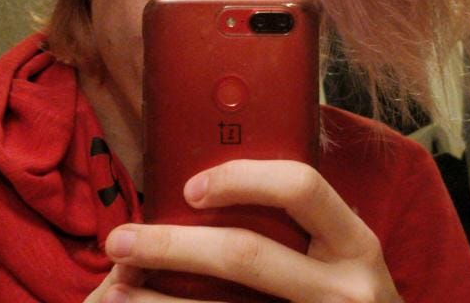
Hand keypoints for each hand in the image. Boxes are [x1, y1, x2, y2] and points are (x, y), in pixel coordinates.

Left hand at [98, 160, 402, 301]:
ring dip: (157, 299)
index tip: (191, 187)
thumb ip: (306, 220)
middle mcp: (344, 287)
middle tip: (120, 239)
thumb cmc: (350, 291)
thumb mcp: (344, 250)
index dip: (242, 179)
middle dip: (172, 244)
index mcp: (354, 241)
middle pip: (245, 254)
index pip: (301, 187)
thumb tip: (222, 183)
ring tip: (115, 288)